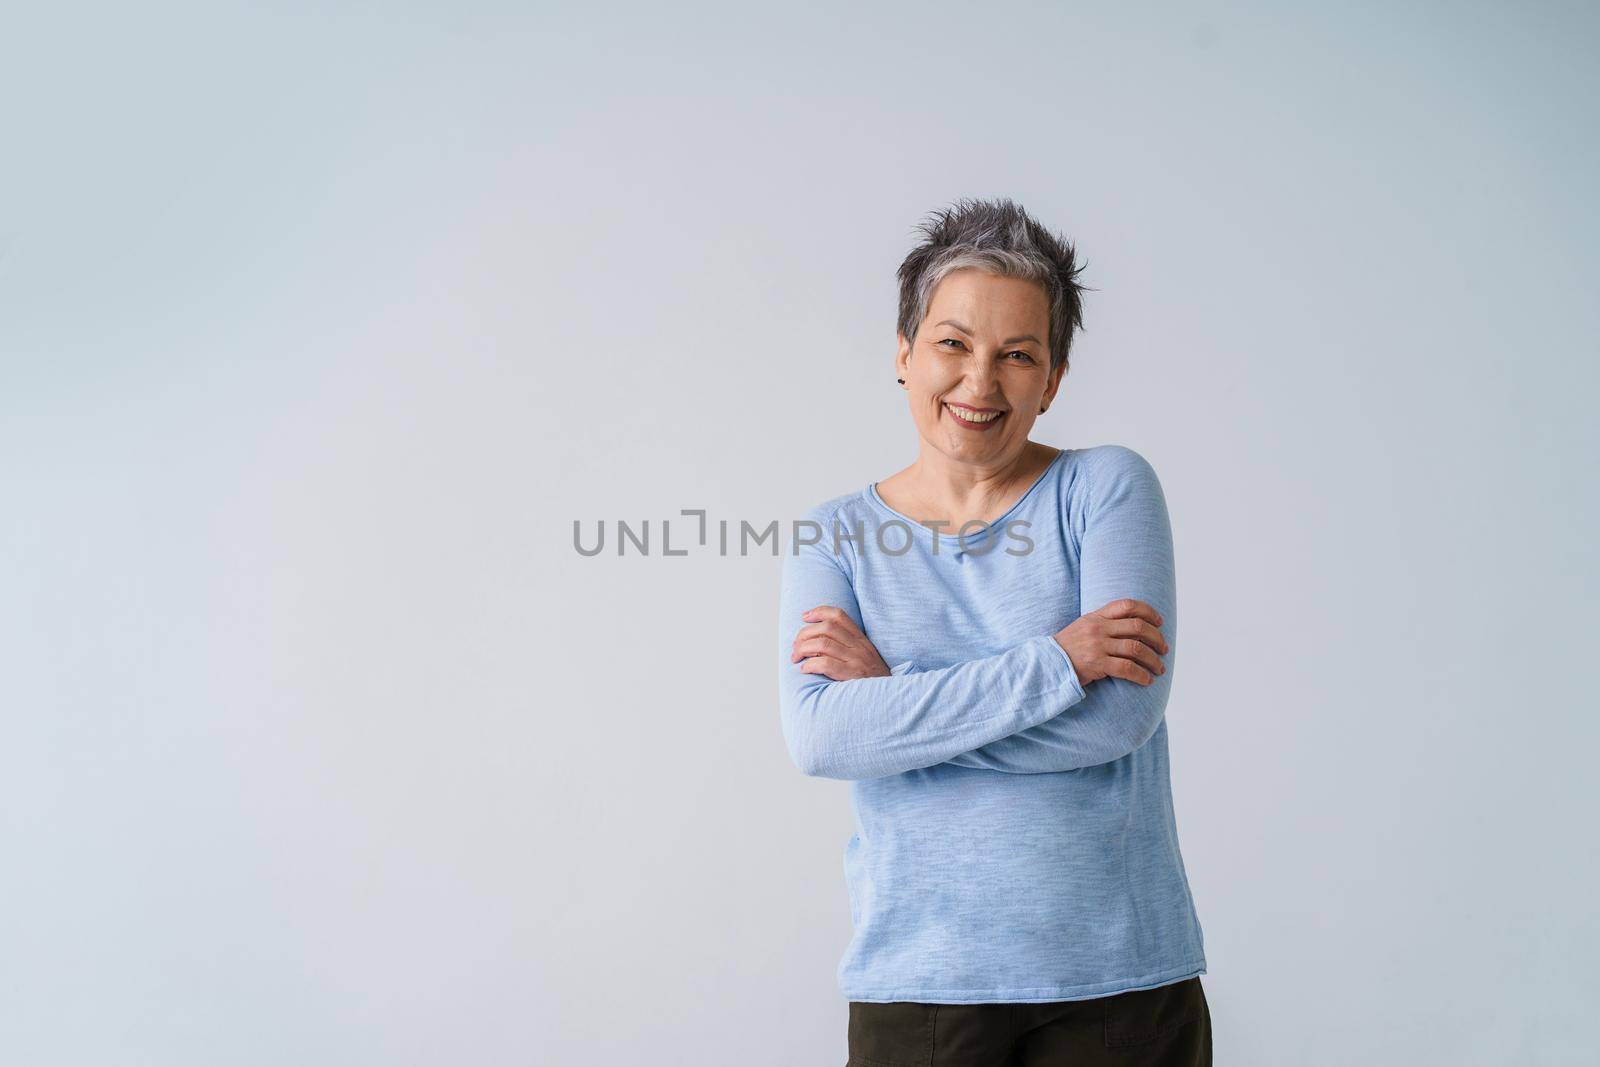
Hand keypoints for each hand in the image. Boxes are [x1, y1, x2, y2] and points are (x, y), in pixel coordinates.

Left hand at [792, 605, 891, 680]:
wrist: (888, 700)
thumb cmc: (871, 680)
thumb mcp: (864, 657)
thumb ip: (847, 646)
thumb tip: (817, 640)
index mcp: (861, 640)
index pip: (839, 615)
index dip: (819, 612)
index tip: (804, 617)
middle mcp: (859, 647)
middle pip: (826, 628)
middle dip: (804, 634)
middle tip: (795, 647)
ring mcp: (856, 661)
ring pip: (822, 644)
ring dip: (803, 649)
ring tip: (796, 658)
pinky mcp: (852, 676)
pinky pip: (826, 664)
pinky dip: (810, 664)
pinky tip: (805, 669)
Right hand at [1052, 598, 1168, 685]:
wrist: (1047, 664)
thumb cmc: (1069, 648)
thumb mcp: (1083, 626)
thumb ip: (1105, 623)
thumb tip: (1134, 627)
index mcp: (1096, 616)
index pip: (1127, 605)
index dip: (1148, 612)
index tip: (1160, 622)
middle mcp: (1098, 628)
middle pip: (1137, 627)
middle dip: (1156, 638)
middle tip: (1164, 649)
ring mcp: (1097, 646)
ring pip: (1136, 649)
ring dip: (1153, 660)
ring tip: (1159, 668)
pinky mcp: (1096, 664)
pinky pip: (1127, 669)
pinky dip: (1141, 675)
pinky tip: (1147, 680)